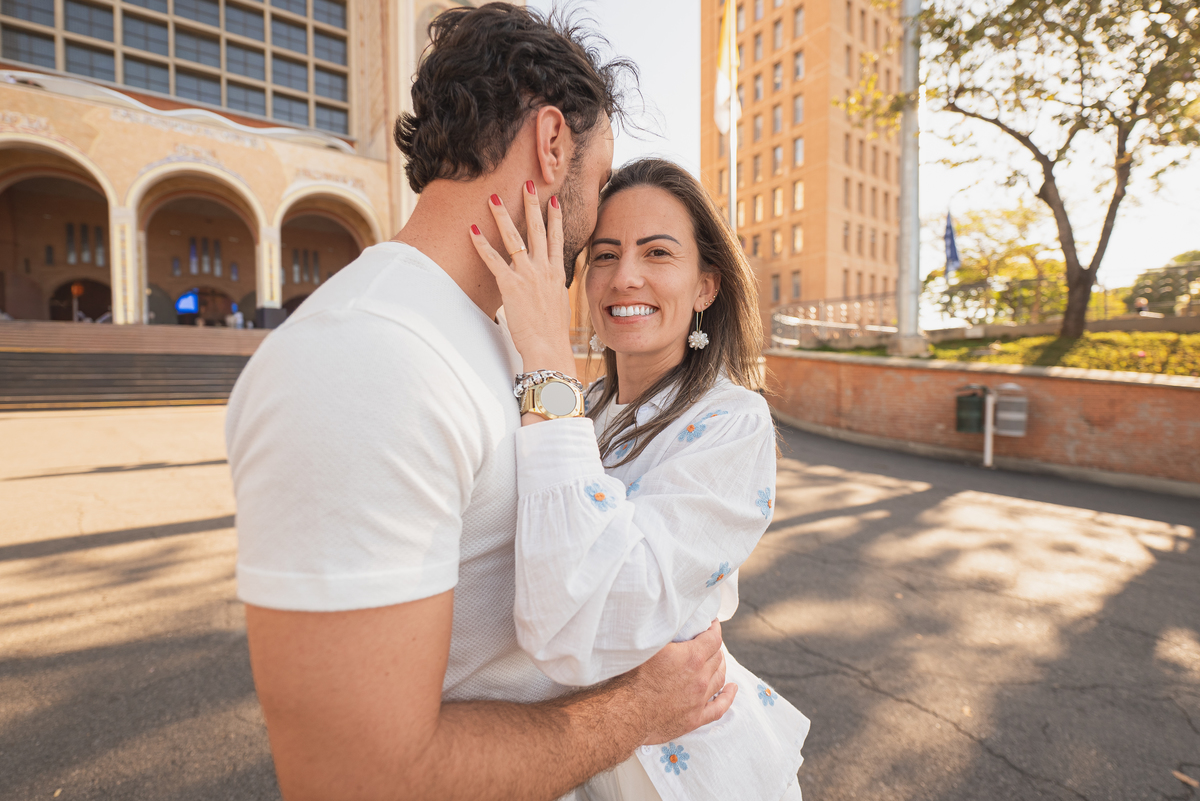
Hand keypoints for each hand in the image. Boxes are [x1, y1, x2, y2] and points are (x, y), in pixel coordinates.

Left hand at [469, 182, 575, 378]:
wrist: (548, 346)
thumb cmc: (552, 333)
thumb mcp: (559, 305)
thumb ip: (553, 289)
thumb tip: (551, 286)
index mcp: (557, 274)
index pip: (557, 239)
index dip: (555, 218)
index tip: (553, 201)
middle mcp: (544, 269)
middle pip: (538, 230)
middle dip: (532, 205)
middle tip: (528, 183)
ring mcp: (527, 275)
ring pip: (514, 238)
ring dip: (503, 215)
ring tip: (494, 197)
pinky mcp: (510, 285)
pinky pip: (493, 259)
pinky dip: (482, 244)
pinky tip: (473, 229)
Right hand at [624, 620, 737, 743]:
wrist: (625, 714)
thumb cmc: (631, 679)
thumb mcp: (648, 647)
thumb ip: (666, 635)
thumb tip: (673, 622)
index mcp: (691, 657)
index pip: (713, 638)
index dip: (714, 628)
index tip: (712, 623)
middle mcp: (700, 678)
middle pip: (717, 658)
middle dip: (714, 647)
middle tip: (708, 642)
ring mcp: (699, 699)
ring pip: (719, 678)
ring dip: (720, 667)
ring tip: (717, 661)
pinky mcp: (695, 718)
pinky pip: (719, 707)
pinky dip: (728, 697)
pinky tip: (732, 689)